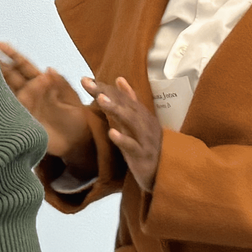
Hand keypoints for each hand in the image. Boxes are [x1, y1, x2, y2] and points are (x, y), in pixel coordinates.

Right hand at [0, 42, 94, 164]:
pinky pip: (13, 110)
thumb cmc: (77, 119)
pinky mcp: (23, 122)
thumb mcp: (73, 99)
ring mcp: (25, 107)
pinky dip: (7, 103)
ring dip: (0, 83)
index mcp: (42, 84)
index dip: (13, 56)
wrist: (77, 143)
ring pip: (9, 92)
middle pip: (12, 77)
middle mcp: (30, 93)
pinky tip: (0, 95)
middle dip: (0, 67)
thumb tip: (49, 69)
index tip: (0, 45)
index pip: (25, 67)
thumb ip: (62, 84)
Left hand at [83, 74, 161, 190]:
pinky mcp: (143, 155)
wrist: (164, 172)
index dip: (105, 88)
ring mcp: (144, 138)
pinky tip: (111, 133)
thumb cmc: (147, 145)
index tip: (86, 80)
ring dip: (116, 109)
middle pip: (124, 105)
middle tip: (88, 84)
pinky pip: (133, 146)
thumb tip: (119, 79)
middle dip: (106, 93)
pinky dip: (123, 139)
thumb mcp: (137, 122)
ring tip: (100, 99)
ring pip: (131, 121)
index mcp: (141, 114)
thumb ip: (129, 102)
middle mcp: (144, 123)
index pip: (122, 97)